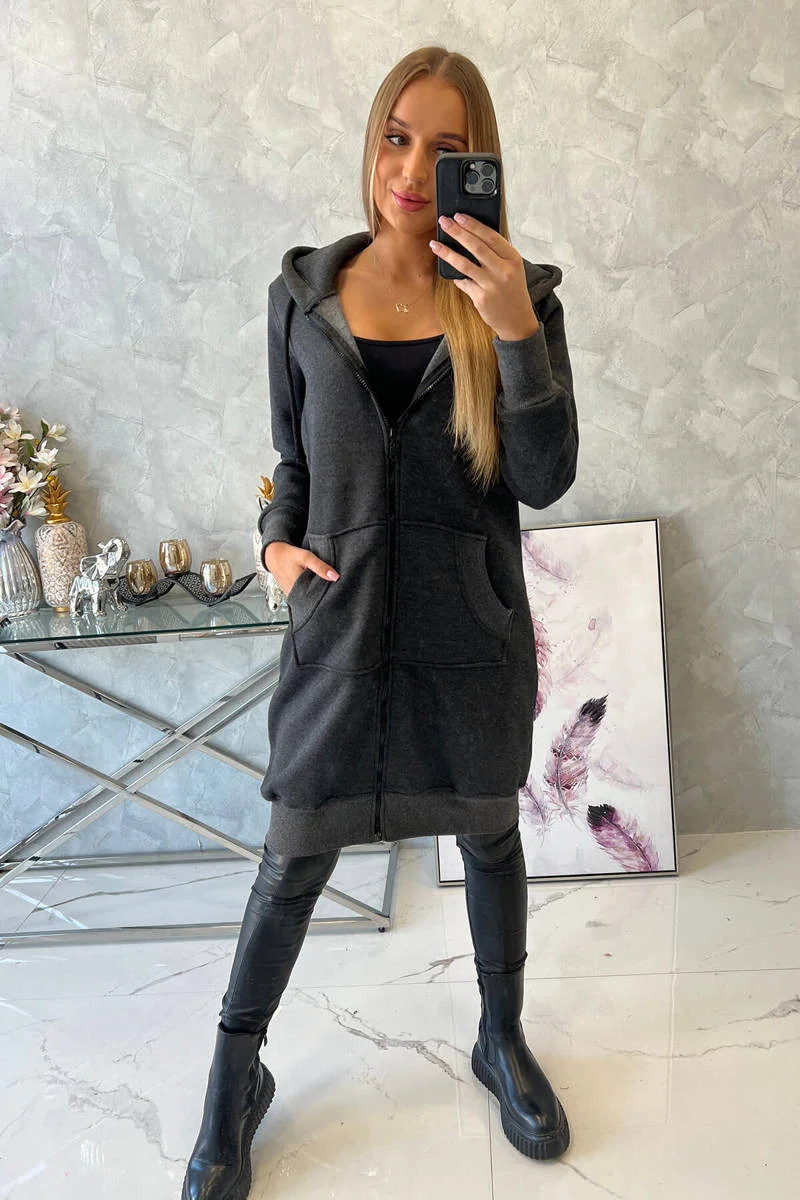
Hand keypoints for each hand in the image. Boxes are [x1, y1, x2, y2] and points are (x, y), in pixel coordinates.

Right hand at [263, 541, 338, 597]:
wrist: (274, 555)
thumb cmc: (288, 555)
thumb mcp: (306, 557)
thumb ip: (320, 567)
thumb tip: (335, 577)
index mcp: (298, 587)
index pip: (317, 597)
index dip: (326, 593)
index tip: (333, 588)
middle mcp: (293, 594)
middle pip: (312, 599)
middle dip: (321, 594)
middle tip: (327, 586)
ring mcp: (291, 595)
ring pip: (307, 599)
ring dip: (314, 593)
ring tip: (319, 585)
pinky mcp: (290, 593)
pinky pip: (302, 596)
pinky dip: (308, 592)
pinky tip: (311, 585)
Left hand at [429, 212, 539, 341]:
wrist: (517, 320)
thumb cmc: (512, 291)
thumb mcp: (512, 269)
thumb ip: (497, 254)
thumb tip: (472, 236)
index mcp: (513, 259)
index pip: (491, 236)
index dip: (473, 225)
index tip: (459, 216)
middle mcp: (503, 271)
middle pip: (476, 246)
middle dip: (457, 232)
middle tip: (444, 222)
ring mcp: (492, 285)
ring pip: (465, 264)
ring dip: (447, 252)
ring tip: (434, 244)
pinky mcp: (481, 298)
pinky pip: (463, 283)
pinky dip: (456, 277)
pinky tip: (449, 273)